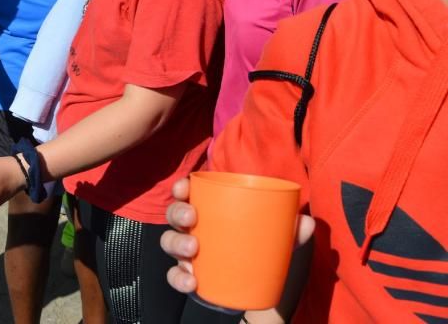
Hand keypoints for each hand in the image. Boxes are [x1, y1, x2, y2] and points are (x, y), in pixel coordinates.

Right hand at [160, 178, 315, 294]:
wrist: (255, 290)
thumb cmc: (259, 251)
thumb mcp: (276, 239)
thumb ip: (290, 230)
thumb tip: (307, 222)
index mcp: (209, 211)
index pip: (188, 193)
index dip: (181, 188)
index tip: (184, 188)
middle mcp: (193, 229)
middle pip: (175, 215)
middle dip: (178, 212)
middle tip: (191, 217)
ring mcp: (189, 253)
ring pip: (169, 242)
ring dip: (176, 242)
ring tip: (191, 250)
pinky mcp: (189, 275)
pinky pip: (175, 275)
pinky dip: (179, 277)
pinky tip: (191, 280)